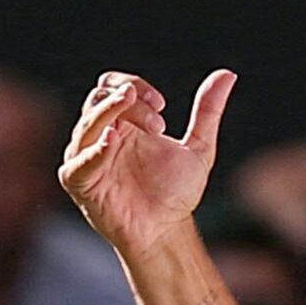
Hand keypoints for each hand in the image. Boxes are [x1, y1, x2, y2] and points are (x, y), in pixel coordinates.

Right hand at [62, 66, 233, 249]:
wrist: (165, 230)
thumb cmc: (175, 193)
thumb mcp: (197, 147)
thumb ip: (208, 111)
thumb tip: (227, 74)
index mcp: (124, 124)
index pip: (114, 86)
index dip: (135, 85)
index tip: (162, 106)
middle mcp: (102, 136)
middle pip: (98, 97)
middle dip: (127, 99)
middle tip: (158, 122)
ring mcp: (87, 158)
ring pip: (87, 122)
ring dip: (111, 113)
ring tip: (143, 119)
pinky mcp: (80, 182)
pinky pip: (78, 161)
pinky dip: (94, 149)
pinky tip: (112, 139)